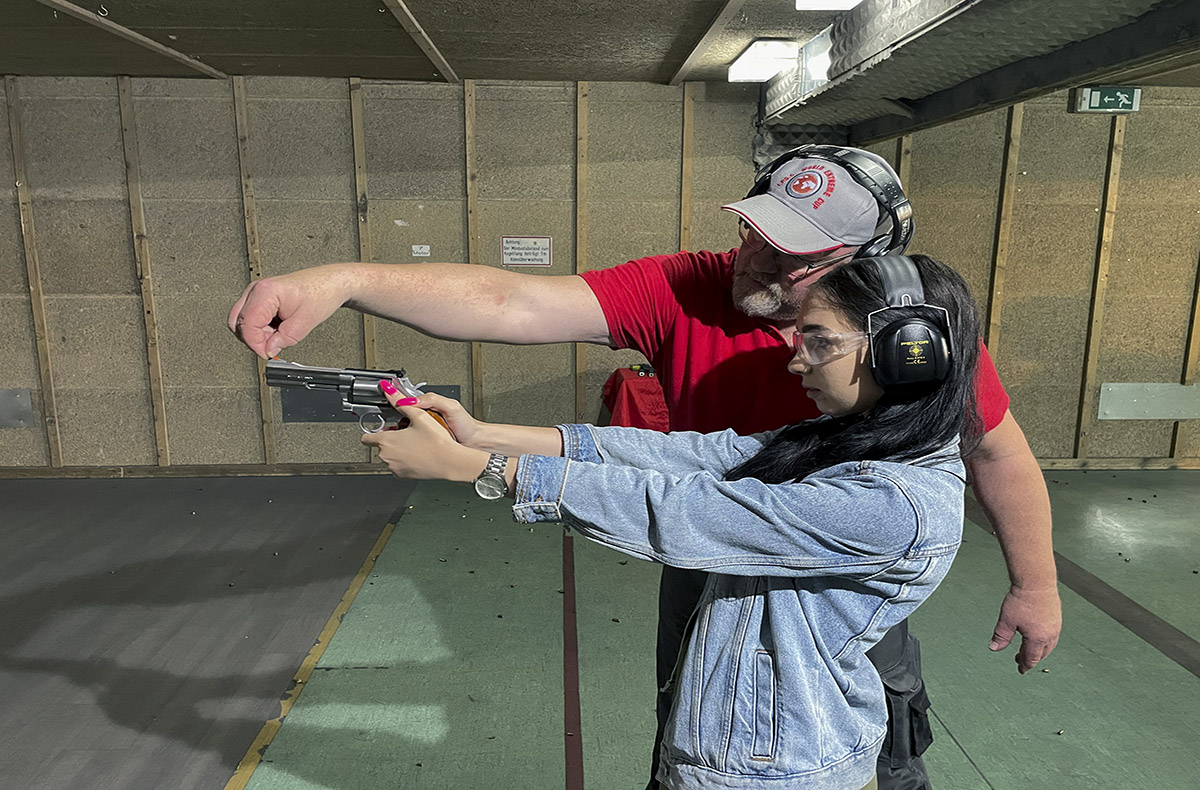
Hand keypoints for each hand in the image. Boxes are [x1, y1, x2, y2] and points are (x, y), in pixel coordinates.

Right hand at [228, 266, 350, 357]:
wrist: (330, 282)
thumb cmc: (321, 293)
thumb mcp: (305, 322)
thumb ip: (284, 339)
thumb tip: (269, 350)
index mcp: (265, 292)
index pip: (247, 325)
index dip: (256, 343)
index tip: (267, 353)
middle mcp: (256, 289)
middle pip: (238, 323)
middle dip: (255, 339)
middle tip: (275, 343)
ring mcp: (256, 292)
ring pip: (241, 321)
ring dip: (258, 333)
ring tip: (280, 332)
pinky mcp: (260, 297)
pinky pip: (250, 317)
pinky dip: (261, 327)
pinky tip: (277, 327)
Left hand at [361, 386, 486, 481]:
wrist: (449, 462)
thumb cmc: (436, 442)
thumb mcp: (419, 415)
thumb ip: (401, 403)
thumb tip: (391, 392)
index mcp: (386, 441)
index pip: (366, 437)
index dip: (375, 431)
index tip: (383, 429)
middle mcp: (386, 456)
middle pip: (380, 445)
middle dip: (390, 439)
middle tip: (406, 433)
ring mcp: (393, 467)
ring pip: (389, 456)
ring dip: (397, 450)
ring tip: (414, 443)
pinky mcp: (402, 476)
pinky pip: (397, 466)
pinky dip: (404, 460)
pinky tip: (417, 454)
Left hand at [988, 584, 1061, 672]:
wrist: (1036, 582)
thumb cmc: (1022, 600)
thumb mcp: (1006, 621)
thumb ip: (1001, 636)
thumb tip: (994, 648)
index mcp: (1037, 638)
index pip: (1032, 658)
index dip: (1025, 665)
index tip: (1021, 670)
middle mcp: (1050, 635)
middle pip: (1041, 654)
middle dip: (1031, 658)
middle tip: (1020, 659)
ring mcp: (1056, 626)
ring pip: (1049, 645)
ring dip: (1039, 650)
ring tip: (1028, 649)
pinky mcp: (1057, 618)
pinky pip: (1053, 636)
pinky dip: (1045, 641)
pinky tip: (1038, 636)